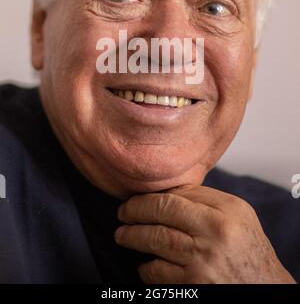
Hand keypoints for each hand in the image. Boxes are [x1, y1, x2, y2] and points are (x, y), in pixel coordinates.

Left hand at [114, 184, 295, 283]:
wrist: (265, 288)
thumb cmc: (248, 247)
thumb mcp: (237, 212)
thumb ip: (204, 197)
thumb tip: (166, 189)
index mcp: (223, 214)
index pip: (173, 199)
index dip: (146, 198)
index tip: (134, 200)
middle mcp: (213, 238)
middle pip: (161, 218)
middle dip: (134, 213)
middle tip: (122, 214)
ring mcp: (202, 265)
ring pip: (156, 244)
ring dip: (132, 238)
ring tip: (122, 235)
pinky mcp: (194, 288)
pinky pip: (159, 275)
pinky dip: (147, 268)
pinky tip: (145, 263)